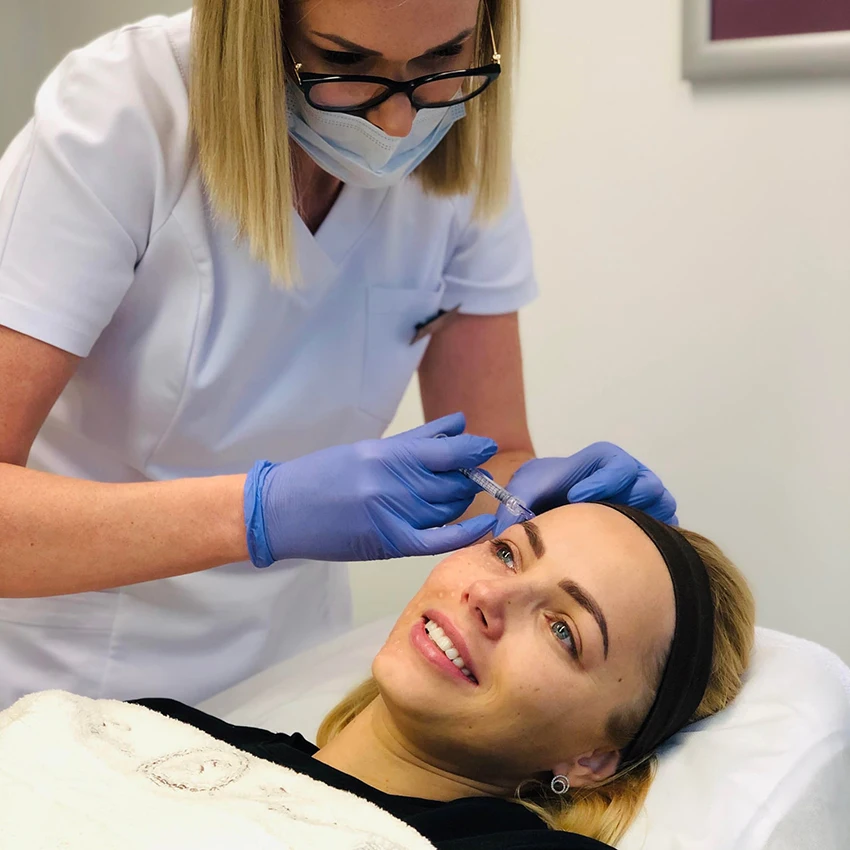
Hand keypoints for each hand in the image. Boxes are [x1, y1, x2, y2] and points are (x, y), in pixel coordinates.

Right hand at [244, 413, 497, 565]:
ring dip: (461, 500)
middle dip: (468, 478)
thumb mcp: (367, 449)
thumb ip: (415, 439)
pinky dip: (463, 533)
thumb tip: (458, 423)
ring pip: (446, 508)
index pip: (445, 451)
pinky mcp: (387, 543)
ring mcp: (390, 515)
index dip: (472, 449)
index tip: (486, 446)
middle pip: (450, 483)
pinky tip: (482, 524)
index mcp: (384, 455)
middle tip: (474, 475)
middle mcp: (390, 484)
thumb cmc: (321, 475)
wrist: (280, 512)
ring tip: (462, 493)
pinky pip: (436, 539)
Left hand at [493, 442, 677, 533]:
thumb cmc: (544, 494)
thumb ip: (514, 505)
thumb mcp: (524, 492)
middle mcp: (630, 477)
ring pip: (661, 503)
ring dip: (643, 518)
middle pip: (645, 483)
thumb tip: (502, 534)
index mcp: (602, 462)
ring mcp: (645, 499)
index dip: (602, 479)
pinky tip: (632, 552)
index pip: (613, 463)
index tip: (576, 496)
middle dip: (626, 500)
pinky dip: (656, 535)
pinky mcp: (654, 523)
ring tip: (617, 537)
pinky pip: (667, 526)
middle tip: (601, 517)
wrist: (558, 509)